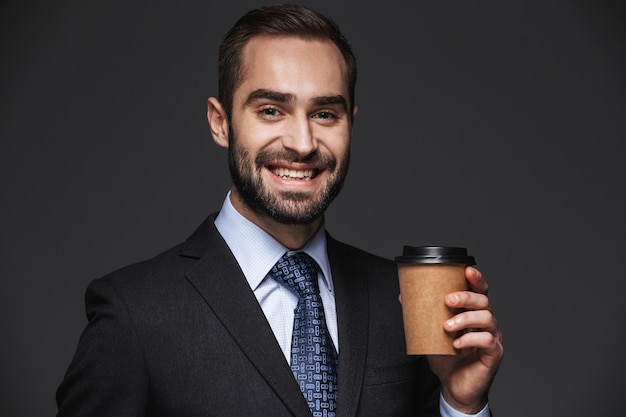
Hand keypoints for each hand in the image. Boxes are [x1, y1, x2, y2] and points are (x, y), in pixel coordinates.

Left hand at [427, 266, 503, 413]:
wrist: (454, 386)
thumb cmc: (446, 357)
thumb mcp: (430, 333)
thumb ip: (420, 315)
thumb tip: (403, 296)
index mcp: (473, 313)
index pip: (479, 290)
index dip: (476, 278)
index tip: (467, 270)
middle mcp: (486, 322)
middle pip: (484, 300)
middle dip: (466, 297)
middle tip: (447, 301)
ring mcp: (493, 337)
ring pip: (487, 318)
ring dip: (465, 319)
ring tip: (446, 326)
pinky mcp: (494, 354)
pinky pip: (487, 341)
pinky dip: (470, 339)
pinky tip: (456, 343)